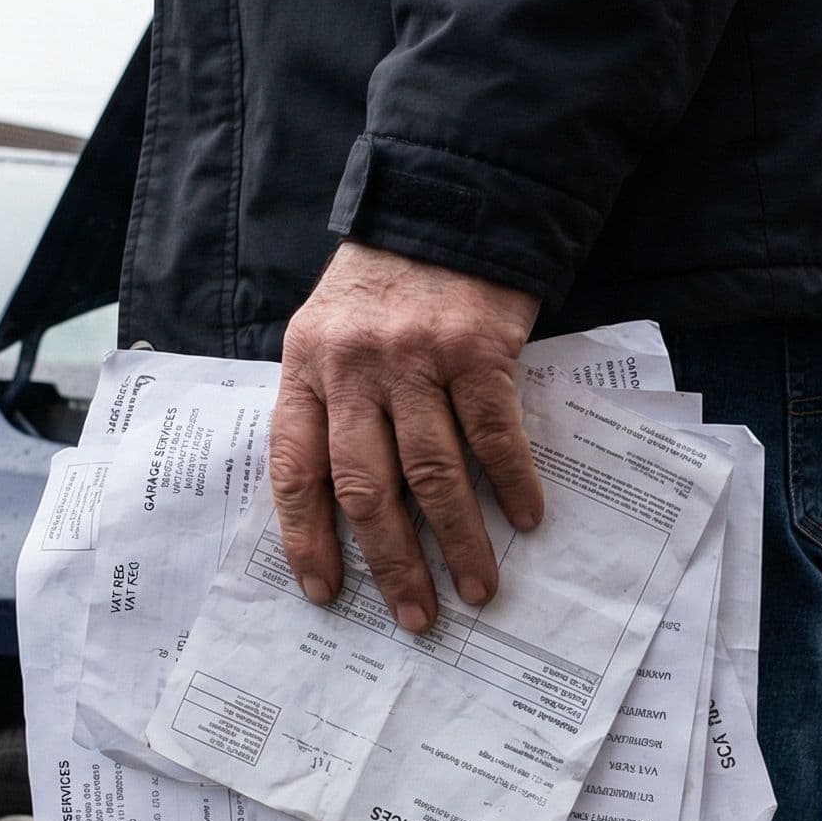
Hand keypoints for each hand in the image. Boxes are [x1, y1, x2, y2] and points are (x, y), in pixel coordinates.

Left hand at [274, 241, 544, 632]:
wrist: (446, 205)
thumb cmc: (386, 284)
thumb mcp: (329, 333)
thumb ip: (328, 405)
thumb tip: (342, 506)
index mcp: (306, 368)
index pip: (295, 469)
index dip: (306, 538)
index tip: (325, 592)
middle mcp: (352, 367)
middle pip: (366, 488)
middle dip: (391, 562)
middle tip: (415, 615)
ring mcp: (415, 359)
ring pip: (432, 474)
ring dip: (458, 541)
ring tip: (477, 587)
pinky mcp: (476, 350)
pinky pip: (494, 435)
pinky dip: (512, 484)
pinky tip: (526, 519)